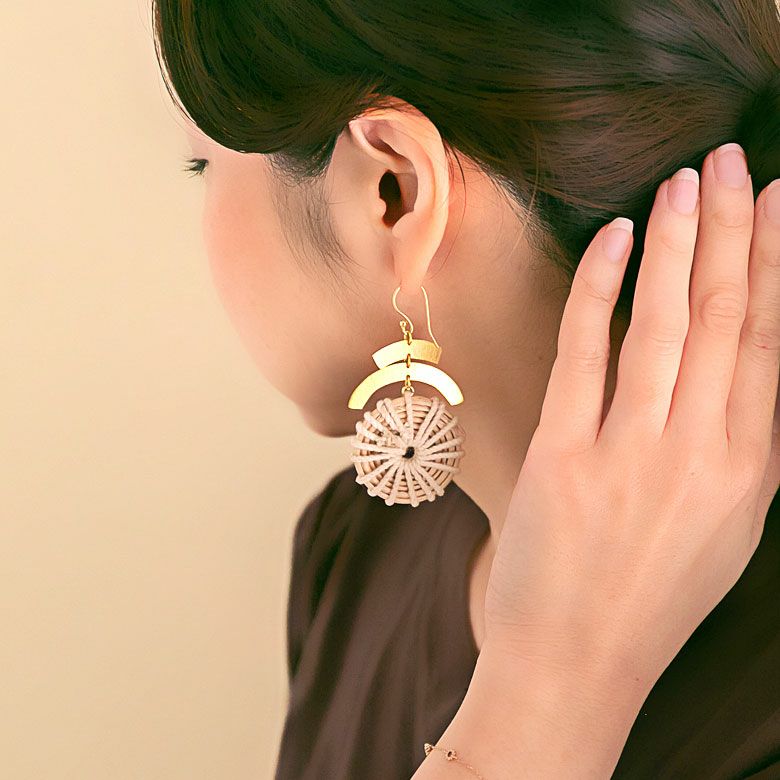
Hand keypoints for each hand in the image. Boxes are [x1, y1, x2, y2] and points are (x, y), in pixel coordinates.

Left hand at [482, 144, 779, 694]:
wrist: (576, 659)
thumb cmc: (650, 595)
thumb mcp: (726, 527)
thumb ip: (742, 446)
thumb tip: (746, 365)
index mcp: (750, 471)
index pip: (771, 342)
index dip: (777, 263)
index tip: (779, 204)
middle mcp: (699, 453)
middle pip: (724, 317)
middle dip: (732, 230)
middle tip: (734, 162)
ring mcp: (629, 452)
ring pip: (664, 324)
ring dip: (676, 244)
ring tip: (687, 181)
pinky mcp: (563, 454)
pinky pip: (586, 354)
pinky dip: (602, 290)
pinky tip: (615, 240)